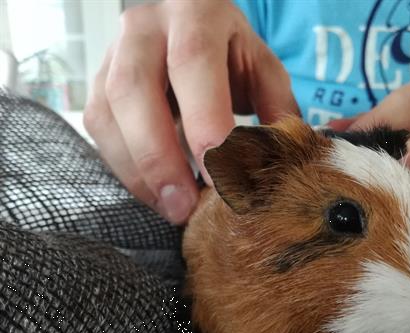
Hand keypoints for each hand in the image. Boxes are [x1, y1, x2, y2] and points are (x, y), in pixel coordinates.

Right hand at [84, 0, 298, 223]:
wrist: (189, 30)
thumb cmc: (231, 53)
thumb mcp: (263, 68)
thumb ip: (277, 108)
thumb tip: (284, 163)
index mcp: (195, 13)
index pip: (193, 62)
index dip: (204, 121)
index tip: (222, 177)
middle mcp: (145, 28)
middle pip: (135, 89)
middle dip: (159, 157)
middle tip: (185, 208)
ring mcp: (113, 54)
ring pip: (107, 114)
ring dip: (138, 171)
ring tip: (173, 209)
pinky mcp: (97, 84)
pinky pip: (99, 129)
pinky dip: (126, 168)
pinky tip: (156, 193)